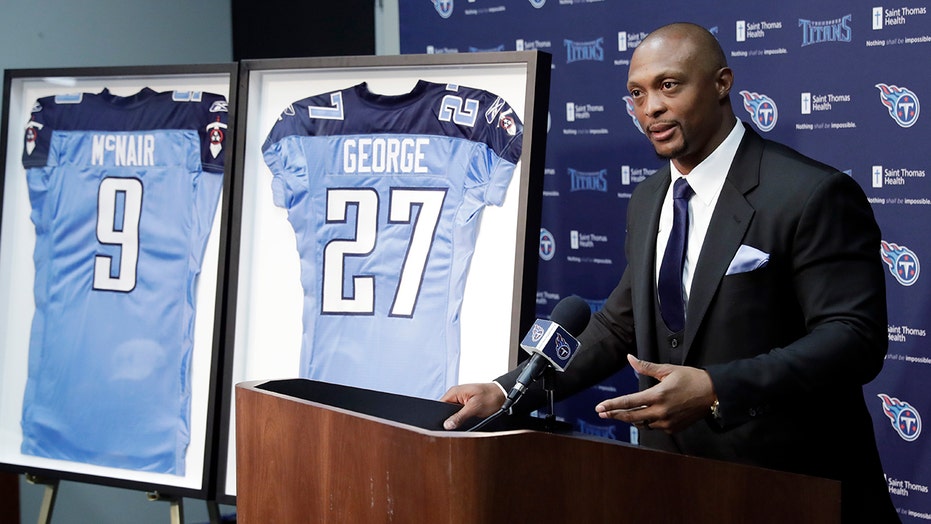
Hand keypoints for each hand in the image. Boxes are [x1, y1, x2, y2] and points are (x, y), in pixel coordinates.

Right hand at [440, 383, 505, 429]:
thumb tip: (447, 425)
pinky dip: (462, 418)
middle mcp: (456, 395)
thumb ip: (460, 416)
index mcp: (454, 392)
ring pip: (452, 413)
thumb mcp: (474, 408)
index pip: (439, 406)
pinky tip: (467, 421)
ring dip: (457, 419)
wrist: (503, 395)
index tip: (444, 426)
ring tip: (464, 421)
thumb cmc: (491, 396)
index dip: (440, 416)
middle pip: (445, 410)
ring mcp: (461, 400)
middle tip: (457, 424)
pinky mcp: (466, 405)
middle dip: (449, 419)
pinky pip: (459, 413)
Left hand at [595, 354, 715, 432]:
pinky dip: (647, 422)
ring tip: (621, 413)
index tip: (600, 408)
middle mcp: (661, 411)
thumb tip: (629, 358)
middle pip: (631, 417)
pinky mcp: (673, 428)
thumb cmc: (690, 378)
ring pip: (642, 424)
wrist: (713, 393)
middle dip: (615, 415)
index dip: (612, 405)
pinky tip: (644, 416)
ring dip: (631, 419)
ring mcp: (667, 422)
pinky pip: (654, 427)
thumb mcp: (667, 370)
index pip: (629, 402)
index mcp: (657, 395)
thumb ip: (645, 366)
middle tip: (602, 413)